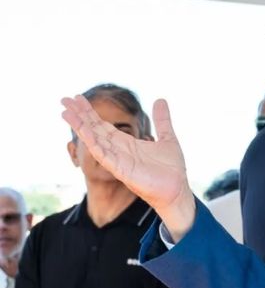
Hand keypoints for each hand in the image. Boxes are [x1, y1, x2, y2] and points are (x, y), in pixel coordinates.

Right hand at [61, 96, 195, 239]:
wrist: (177, 190)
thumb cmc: (172, 169)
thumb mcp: (168, 138)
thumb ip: (162, 120)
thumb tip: (160, 99)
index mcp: (127, 143)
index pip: (103, 125)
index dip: (90, 112)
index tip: (78, 98)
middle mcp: (118, 150)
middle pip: (94, 129)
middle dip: (80, 115)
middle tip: (64, 99)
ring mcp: (117, 160)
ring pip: (94, 140)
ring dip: (80, 126)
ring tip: (66, 112)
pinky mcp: (120, 170)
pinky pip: (103, 155)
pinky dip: (93, 143)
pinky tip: (84, 131)